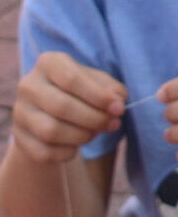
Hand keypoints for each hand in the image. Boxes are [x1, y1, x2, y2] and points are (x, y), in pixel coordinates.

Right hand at [10, 52, 124, 167]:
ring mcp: (20, 112)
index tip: (119, 108)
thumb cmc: (81, 92)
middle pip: (61, 106)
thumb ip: (111, 89)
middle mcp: (29, 85)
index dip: (99, 96)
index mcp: (49, 63)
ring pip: (51, 131)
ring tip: (96, 132)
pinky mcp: (19, 138)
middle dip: (95, 118)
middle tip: (114, 124)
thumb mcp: (98, 83)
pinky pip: (44, 152)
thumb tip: (118, 102)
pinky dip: (67, 152)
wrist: (52, 114)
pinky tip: (77, 145)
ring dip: (83, 136)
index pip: (71, 79)